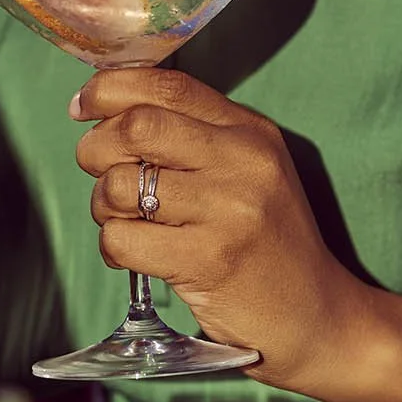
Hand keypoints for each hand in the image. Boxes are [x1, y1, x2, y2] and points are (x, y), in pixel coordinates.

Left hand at [74, 68, 370, 387]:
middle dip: (96, 148)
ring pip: (120, 185)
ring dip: (103, 205)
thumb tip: (107, 114)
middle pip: (136, 127)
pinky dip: (113, 248)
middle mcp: (243, 163)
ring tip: (125, 222)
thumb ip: (194, 138)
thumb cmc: (269, 246)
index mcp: (250, 132)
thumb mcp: (250, 173)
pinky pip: (122, 239)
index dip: (110, 88)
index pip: (168, 85)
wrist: (318, 316)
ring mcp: (228, 211)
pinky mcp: (208, 261)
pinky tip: (134, 257)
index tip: (83, 106)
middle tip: (100, 174)